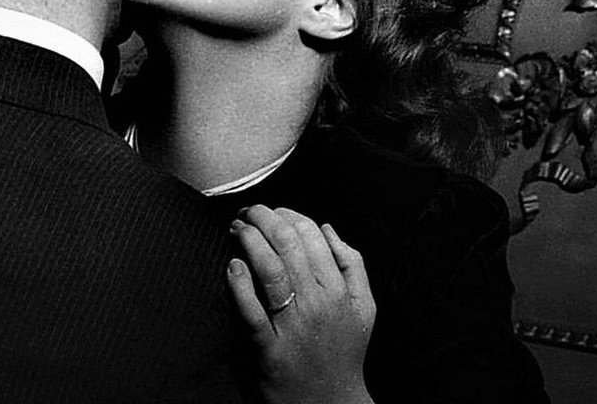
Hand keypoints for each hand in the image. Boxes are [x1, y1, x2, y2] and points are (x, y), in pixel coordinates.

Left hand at [227, 206, 375, 403]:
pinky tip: (232, 266)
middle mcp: (317, 303)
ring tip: (237, 229)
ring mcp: (293, 326)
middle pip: (287, 245)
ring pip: (271, 270)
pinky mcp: (269, 348)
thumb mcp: (365, 307)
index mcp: (339, 290)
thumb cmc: (344, 353)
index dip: (287, 214)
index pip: (311, 236)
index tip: (273, 211)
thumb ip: (353, 264)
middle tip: (248, 212)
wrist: (330, 403)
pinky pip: (251, 311)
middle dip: (263, 219)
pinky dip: (240, 285)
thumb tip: (328, 229)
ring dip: (249, 241)